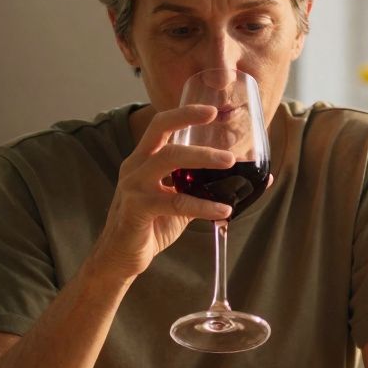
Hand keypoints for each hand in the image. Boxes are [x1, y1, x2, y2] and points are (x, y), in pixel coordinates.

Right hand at [88, 105, 235, 281]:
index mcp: (143, 160)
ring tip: (229, 162)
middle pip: (160, 130)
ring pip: (168, 159)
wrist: (120, 258)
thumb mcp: (178, 201)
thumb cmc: (150, 227)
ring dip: (202, 157)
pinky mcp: (137, 209)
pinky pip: (175, 202)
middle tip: (215, 117)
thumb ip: (202, 188)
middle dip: (188, 119)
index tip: (211, 109)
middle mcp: (135, 167)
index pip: (161, 125)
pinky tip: (223, 210)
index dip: (184, 113)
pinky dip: (203, 205)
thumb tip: (247, 183)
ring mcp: (133, 186)